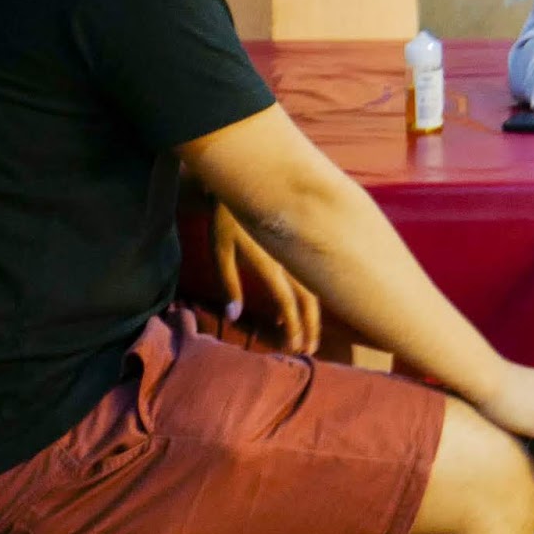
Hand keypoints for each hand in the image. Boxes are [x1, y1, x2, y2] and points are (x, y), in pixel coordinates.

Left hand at [212, 203, 321, 353]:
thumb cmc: (224, 220)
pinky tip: (294, 310)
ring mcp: (293, 254)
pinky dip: (305, 298)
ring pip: (312, 289)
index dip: (292, 326)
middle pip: (308, 299)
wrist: (243, 181)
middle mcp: (288, 260)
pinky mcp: (293, 248)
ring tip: (309, 337)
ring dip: (312, 315)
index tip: (293, 348)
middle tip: (307, 351)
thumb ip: (229, 284)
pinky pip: (306, 278)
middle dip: (310, 327)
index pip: (287, 302)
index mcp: (270, 263)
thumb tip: (234, 317)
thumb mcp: (220, 251)